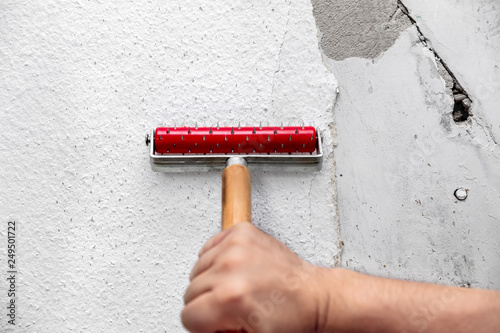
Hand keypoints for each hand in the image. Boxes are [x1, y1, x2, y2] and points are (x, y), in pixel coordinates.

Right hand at [181, 222, 328, 332]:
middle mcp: (230, 267)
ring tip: (236, 287)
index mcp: (230, 298)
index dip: (203, 325)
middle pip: (190, 291)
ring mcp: (236, 246)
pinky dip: (217, 260)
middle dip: (207, 303)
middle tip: (232, 308)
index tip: (219, 323)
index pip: (187, 315)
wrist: (313, 295)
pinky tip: (235, 270)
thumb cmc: (289, 320)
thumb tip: (202, 326)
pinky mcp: (241, 232)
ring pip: (197, 269)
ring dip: (212, 280)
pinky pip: (209, 247)